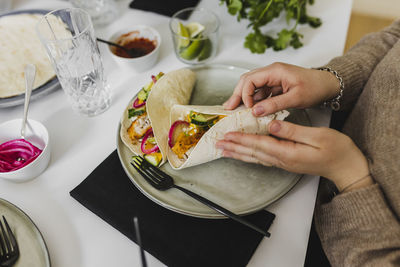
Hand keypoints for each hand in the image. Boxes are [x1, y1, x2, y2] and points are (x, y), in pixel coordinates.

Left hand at [216, 120, 372, 191]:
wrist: (346, 167)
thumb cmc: (336, 150)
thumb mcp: (318, 136)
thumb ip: (293, 131)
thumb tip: (272, 125)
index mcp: (288, 153)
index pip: (258, 144)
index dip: (241, 139)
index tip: (227, 135)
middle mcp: (282, 160)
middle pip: (252, 153)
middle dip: (233, 148)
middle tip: (217, 144)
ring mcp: (283, 163)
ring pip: (254, 158)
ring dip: (238, 153)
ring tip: (224, 151)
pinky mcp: (286, 162)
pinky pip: (261, 159)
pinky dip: (249, 156)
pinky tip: (243, 154)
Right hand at [223, 62, 340, 115]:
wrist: (328, 85)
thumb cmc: (315, 88)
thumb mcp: (295, 98)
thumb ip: (274, 104)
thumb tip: (256, 111)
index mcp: (275, 70)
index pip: (250, 79)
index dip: (244, 94)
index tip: (247, 108)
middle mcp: (271, 72)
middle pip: (247, 81)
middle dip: (237, 94)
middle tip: (229, 108)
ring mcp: (272, 78)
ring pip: (251, 86)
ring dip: (244, 98)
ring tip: (237, 111)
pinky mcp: (275, 85)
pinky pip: (260, 92)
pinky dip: (254, 101)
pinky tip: (252, 110)